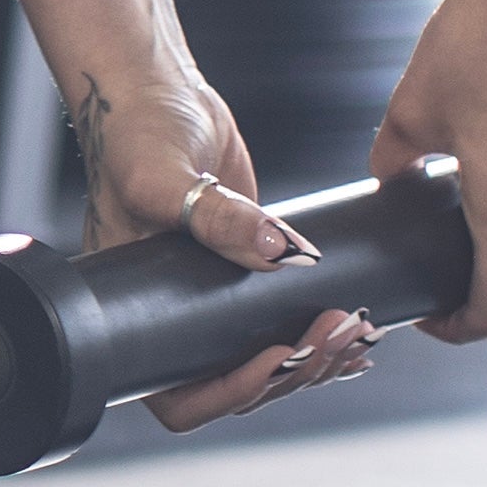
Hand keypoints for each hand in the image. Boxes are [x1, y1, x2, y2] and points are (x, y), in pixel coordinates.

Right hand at [68, 56, 374, 432]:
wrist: (155, 92)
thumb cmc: (131, 133)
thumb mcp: (161, 177)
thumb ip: (217, 217)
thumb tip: (280, 253)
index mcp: (133, 315)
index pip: (176, 395)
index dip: (230, 393)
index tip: (275, 358)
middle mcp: (171, 316)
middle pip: (234, 385)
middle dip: (292, 370)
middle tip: (337, 333)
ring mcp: (211, 298)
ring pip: (266, 363)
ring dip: (316, 358)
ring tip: (355, 333)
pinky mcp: (245, 272)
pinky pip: (281, 323)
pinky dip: (318, 335)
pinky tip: (354, 330)